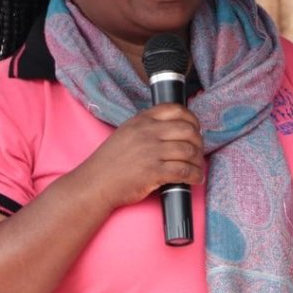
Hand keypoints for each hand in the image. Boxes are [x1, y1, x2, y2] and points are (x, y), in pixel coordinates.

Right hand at [73, 104, 204, 210]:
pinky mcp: (154, 172)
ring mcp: (151, 152)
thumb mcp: (125, 133)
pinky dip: (195, 175)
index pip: (175, 109)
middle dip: (198, 141)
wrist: (95, 183)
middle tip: (197, 151)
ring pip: (189, 151)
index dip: (191, 119)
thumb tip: (172, 128)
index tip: (195, 129)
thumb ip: (146, 127)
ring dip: (198, 160)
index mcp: (141, 120)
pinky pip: (184, 170)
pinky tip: (195, 178)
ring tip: (197, 167)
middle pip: (187, 130)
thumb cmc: (109, 162)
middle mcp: (147, 133)